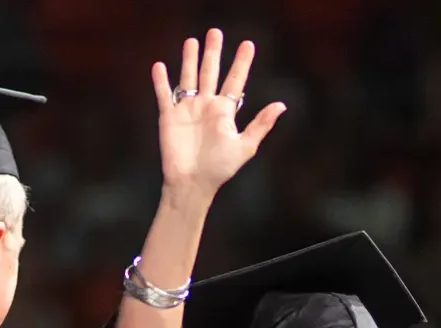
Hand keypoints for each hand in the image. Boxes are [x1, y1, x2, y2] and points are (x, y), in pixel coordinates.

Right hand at [151, 29, 285, 207]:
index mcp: (224, 112)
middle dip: (213, 53)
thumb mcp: (245, 146)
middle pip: (210, 72)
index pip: (234, 81)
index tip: (248, 45)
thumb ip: (261, 124)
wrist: (192, 183)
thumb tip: (281, 105)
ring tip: (192, 41)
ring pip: (188, 77)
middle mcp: (206, 106)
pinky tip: (159, 66)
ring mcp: (187, 109)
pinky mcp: (169, 117)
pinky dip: (161, 81)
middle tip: (215, 32)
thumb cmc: (220, 168)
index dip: (241, 63)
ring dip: (190, 59)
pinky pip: (164, 94)